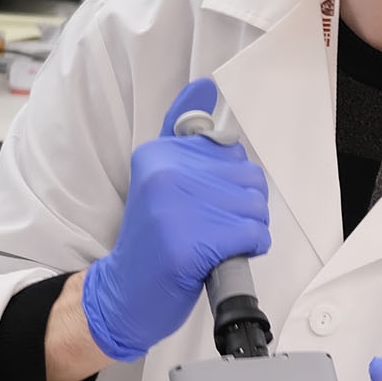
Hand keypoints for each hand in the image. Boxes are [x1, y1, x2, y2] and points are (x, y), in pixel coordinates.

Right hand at [79, 79, 270, 362]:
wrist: (125, 293)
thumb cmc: (152, 240)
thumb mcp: (159, 179)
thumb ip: (182, 137)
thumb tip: (204, 87)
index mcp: (158, 154)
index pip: (231, 153)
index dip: (229, 184)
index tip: (203, 204)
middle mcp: (166, 173)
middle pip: (249, 179)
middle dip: (242, 210)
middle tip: (210, 229)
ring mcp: (176, 208)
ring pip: (255, 208)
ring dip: (246, 232)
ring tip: (215, 243)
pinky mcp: (190, 244)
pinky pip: (253, 235)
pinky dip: (248, 250)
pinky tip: (221, 257)